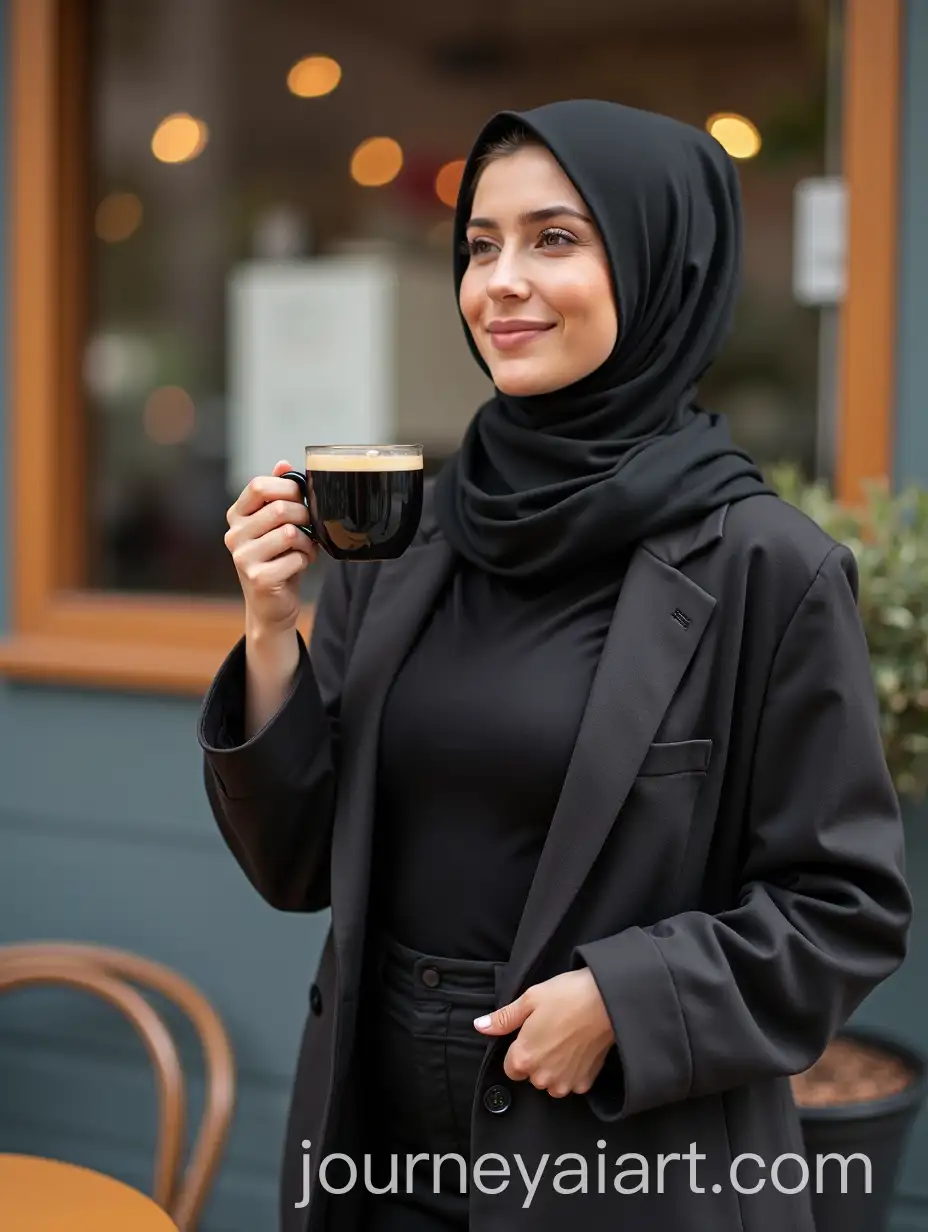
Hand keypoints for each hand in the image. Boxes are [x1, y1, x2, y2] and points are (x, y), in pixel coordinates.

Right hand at [225, 460, 317, 635]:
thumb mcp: (275, 524)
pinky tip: (299, 565)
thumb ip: (277, 495)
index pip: (258, 485)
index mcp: (237, 516)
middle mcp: (234, 535)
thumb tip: (283, 464)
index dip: (287, 487)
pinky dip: (306, 560)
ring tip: (305, 548)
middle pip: (279, 508)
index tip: (300, 499)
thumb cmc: (277, 559)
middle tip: (309, 527)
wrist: (271, 606)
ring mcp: (243, 558)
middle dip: (304, 516)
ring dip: (307, 541)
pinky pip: (295, 558)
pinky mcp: (258, 578)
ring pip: (290, 533)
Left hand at [474, 968, 614, 1097]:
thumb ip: (503, 1019)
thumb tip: (479, 1026)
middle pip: (532, 1076)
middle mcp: (542, 1077)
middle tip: (551, 1032)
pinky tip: (579, 1049)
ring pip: (551, 1082)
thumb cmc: (566, 996)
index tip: (531, 1035)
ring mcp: (565, 1083)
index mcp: (524, 1058)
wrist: (607, 1001)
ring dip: (555, 1068)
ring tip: (566, 1040)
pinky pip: (572, 1083)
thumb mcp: (530, 999)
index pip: (511, 1068)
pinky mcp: (585, 1083)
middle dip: (537, 1059)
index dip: (519, 1051)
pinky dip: (574, 1071)